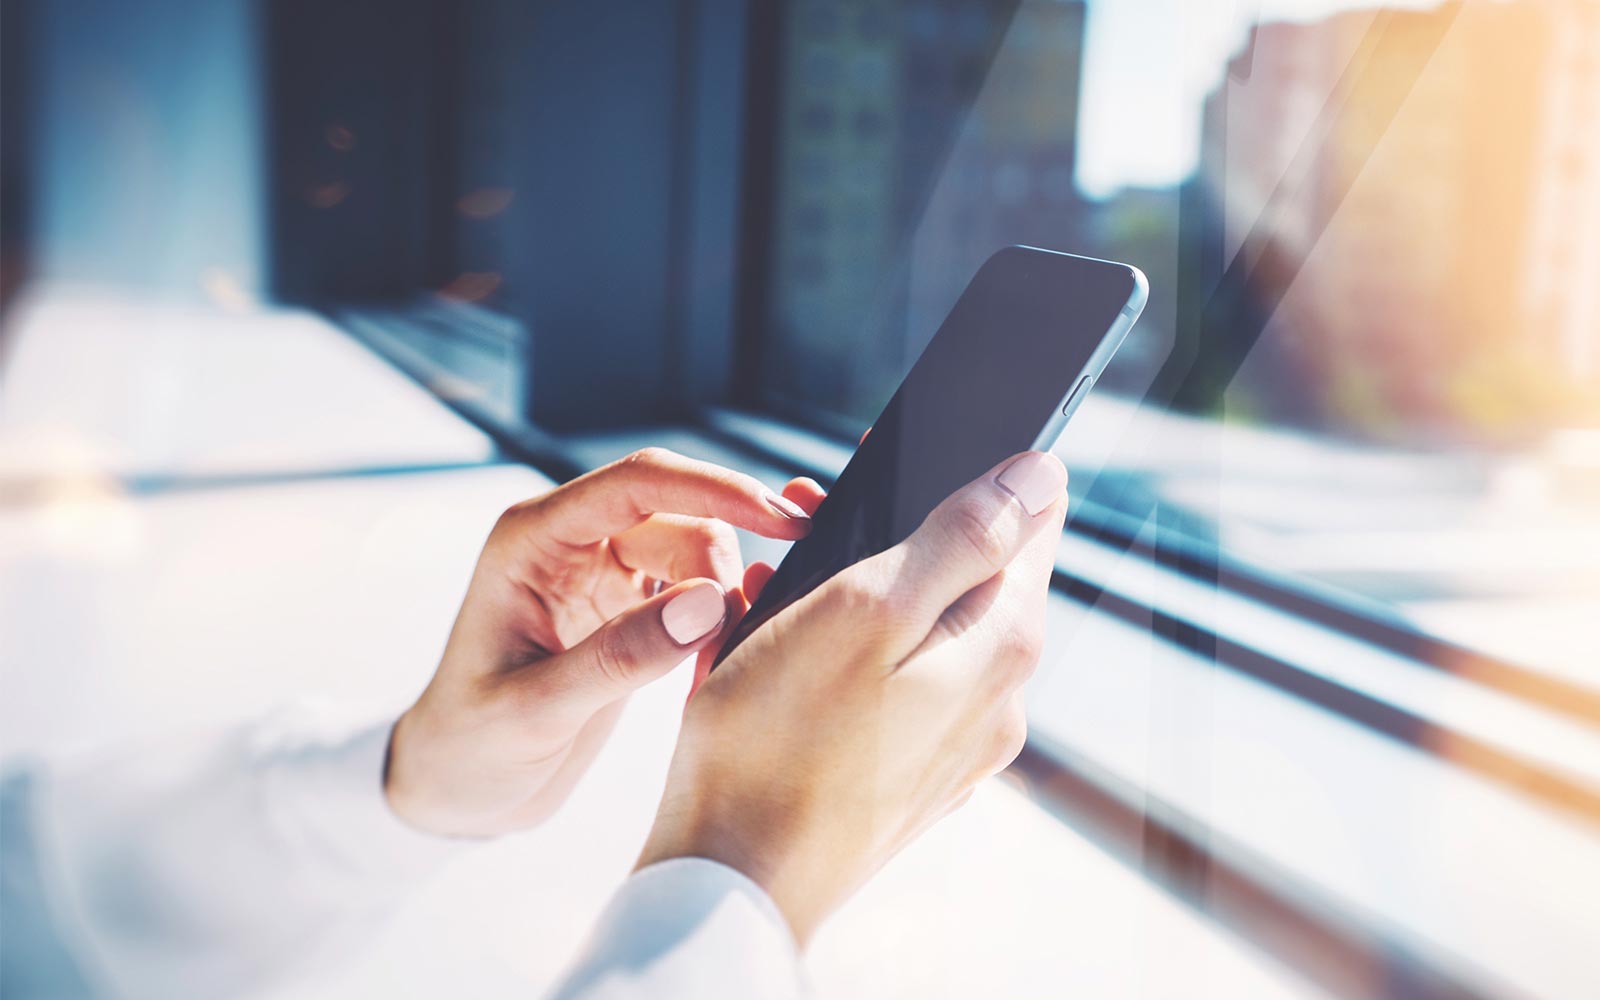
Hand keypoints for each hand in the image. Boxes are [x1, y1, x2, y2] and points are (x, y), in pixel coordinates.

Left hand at [385, 447, 826, 837]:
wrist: (455, 789)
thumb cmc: (469, 746)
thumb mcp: (537, 711)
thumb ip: (621, 656)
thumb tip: (711, 600)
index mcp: (533, 539)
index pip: (639, 483)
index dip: (716, 489)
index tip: (782, 521)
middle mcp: (571, 542)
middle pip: (681, 517)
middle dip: (722, 569)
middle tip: (731, 646)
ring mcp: (603, 573)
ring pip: (698, 554)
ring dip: (723, 604)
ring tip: (709, 673)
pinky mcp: (628, 609)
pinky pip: (697, 593)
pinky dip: (717, 626)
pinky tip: (708, 672)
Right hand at [636, 451, 1067, 943]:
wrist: (729, 880)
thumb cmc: (782, 741)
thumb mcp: (867, 607)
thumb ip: (962, 538)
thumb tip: (1039, 476)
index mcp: (1000, 648)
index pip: (1033, 528)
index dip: (980, 475)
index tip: (910, 455)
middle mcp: (993, 702)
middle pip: (967, 579)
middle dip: (893, 534)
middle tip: (808, 513)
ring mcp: (950, 748)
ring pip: (915, 633)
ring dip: (853, 592)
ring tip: (771, 585)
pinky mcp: (901, 778)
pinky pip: (882, 689)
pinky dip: (836, 655)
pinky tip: (773, 651)